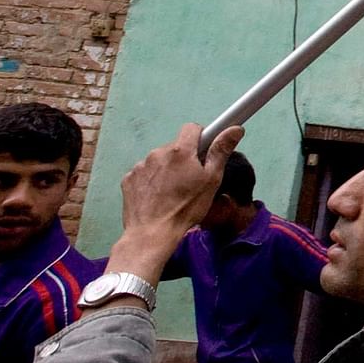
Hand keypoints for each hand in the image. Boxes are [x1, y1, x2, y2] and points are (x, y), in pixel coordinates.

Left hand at [109, 123, 243, 280]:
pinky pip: (143, 173)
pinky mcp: (128, 179)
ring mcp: (140, 166)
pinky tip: (155, 197)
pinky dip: (150, 181)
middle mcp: (158, 152)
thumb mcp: (211, 181)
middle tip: (189, 181)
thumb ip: (221, 152)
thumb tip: (235, 129)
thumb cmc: (186, 208)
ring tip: (170, 193)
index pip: (191, 128)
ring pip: (158, 161)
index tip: (202, 153)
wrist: (151, 234)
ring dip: (165, 170)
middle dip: (182, 159)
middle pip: (175, 147)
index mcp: (180, 151)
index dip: (200, 138)